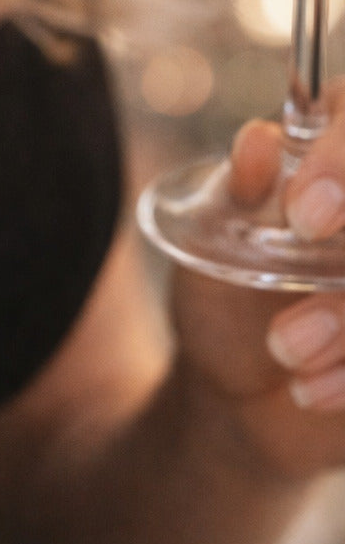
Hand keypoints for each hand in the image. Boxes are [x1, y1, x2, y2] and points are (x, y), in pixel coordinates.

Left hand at [171, 98, 344, 481]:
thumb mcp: (212, 245)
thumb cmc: (229, 300)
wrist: (240, 400)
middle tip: (302, 266)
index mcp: (334, 156)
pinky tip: (311, 389)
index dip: (343, 159)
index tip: (304, 214)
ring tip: (285, 349)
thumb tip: (259, 144)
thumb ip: (237, 192)